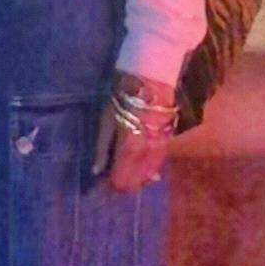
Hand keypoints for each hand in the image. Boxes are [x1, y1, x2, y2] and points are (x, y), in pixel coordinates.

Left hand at [92, 69, 175, 192]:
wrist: (150, 78)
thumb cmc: (122, 97)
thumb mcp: (106, 121)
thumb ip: (102, 149)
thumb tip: (96, 172)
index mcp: (131, 150)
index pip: (121, 182)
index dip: (109, 187)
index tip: (97, 186)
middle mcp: (149, 154)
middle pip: (136, 182)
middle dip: (121, 185)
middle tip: (107, 180)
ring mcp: (161, 148)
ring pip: (149, 175)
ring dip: (134, 178)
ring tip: (120, 172)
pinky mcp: (168, 141)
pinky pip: (157, 164)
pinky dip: (147, 169)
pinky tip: (138, 165)